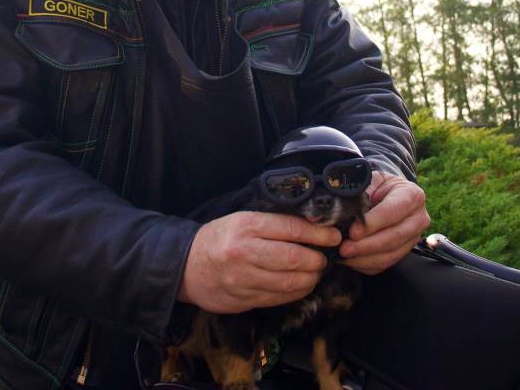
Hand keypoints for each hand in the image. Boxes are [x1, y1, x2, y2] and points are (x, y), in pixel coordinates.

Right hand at [177, 211, 341, 312]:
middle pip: (294, 258)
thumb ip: (272, 223)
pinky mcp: (243, 299)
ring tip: (315, 272)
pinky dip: (296, 292)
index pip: (291, 228)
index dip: (318, 234)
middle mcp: (244, 252)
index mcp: (246, 226)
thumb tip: (312, 226)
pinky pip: (279, 298)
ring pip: (290, 282)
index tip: (333, 236)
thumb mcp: (241, 220)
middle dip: (317, 259)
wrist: (185, 266)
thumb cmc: (219, 238)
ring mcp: (243, 279)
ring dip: (311, 278)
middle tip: (324, 257)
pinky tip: (301, 285)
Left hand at [339, 171, 430, 274]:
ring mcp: (414, 237)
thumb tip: (344, 205)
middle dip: (367, 245)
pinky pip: (386, 264)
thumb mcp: (372, 180)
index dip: (372, 224)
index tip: (353, 231)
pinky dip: (367, 265)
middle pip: (394, 237)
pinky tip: (351, 260)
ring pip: (391, 254)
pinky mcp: (405, 251)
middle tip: (345, 248)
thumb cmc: (379, 187)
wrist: (390, 195)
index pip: (392, 212)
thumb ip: (362, 190)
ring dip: (365, 258)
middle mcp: (419, 218)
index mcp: (412, 195)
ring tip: (344, 255)